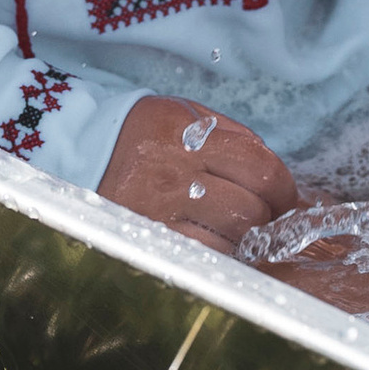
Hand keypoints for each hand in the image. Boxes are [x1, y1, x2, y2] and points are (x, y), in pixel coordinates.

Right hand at [96, 93, 299, 251]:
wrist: (81, 151)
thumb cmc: (144, 131)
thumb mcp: (186, 113)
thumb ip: (232, 133)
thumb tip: (272, 164)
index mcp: (189, 134)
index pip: (260, 168)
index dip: (284, 189)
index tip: (287, 197)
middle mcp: (175, 173)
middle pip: (251, 208)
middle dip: (269, 216)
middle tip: (267, 216)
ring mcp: (160, 211)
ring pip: (231, 238)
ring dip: (245, 238)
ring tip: (239, 229)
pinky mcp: (149, 239)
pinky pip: (203, 257)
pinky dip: (219, 254)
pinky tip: (216, 243)